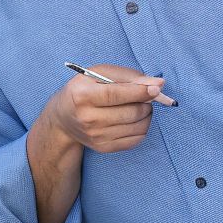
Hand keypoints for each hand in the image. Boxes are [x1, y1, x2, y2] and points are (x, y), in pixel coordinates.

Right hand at [42, 63, 162, 153]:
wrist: (63, 118)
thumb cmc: (85, 90)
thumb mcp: (99, 74)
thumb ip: (128, 76)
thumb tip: (158, 84)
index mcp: (82, 96)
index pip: (116, 94)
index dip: (140, 92)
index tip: (156, 89)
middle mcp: (87, 118)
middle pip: (131, 112)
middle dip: (146, 103)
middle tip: (146, 96)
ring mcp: (95, 136)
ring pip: (138, 127)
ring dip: (147, 115)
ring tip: (140, 107)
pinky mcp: (103, 147)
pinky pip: (136, 139)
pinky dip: (142, 128)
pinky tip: (135, 120)